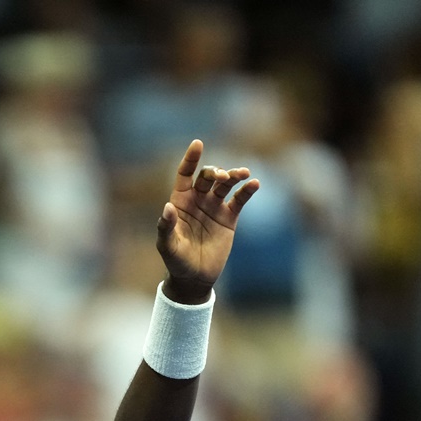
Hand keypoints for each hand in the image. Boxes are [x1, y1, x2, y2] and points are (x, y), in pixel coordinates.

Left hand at [155, 140, 258, 303]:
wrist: (195, 276)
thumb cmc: (176, 260)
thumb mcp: (167, 245)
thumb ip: (166, 226)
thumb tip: (168, 208)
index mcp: (180, 201)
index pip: (185, 174)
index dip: (190, 159)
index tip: (198, 144)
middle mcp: (198, 200)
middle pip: (207, 177)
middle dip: (215, 172)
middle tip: (222, 176)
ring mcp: (214, 207)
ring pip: (226, 185)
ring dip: (234, 176)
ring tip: (243, 174)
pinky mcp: (229, 217)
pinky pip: (239, 200)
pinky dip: (247, 191)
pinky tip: (254, 184)